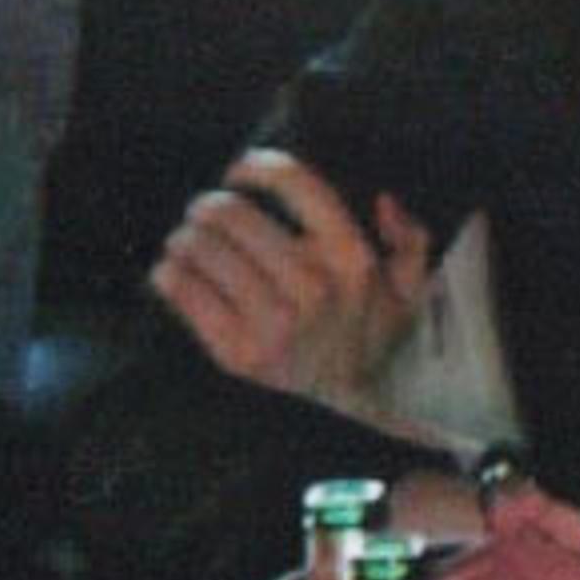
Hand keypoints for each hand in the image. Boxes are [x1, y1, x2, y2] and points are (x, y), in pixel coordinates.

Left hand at [149, 148, 433, 404]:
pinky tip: (171, 271)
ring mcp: (274, 323)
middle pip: (233, 214)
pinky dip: (169, 274)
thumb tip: (384, 202)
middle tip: (203, 212)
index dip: (258, 167)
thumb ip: (410, 241)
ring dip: (185, 237)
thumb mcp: (407, 292)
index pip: (294, 184)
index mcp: (351, 259)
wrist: (344, 412)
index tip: (239, 170)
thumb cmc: (364, 340)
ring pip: (203, 248)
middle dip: (209, 206)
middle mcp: (313, 288)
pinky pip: (185, 292)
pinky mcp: (238, 353)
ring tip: (185, 240)